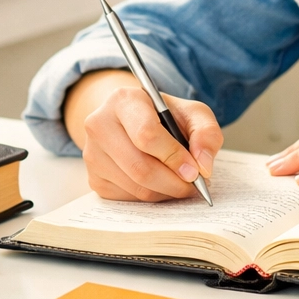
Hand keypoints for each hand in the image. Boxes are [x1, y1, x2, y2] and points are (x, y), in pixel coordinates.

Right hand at [66, 70, 222, 200]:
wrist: (132, 120)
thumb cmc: (164, 116)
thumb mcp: (192, 113)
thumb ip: (206, 133)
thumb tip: (203, 165)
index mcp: (124, 100)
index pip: (146, 135)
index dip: (173, 156)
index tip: (195, 170)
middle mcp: (100, 125)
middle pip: (140, 167)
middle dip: (173, 182)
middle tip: (194, 185)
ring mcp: (92, 154)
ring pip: (135, 187)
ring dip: (166, 192)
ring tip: (182, 183)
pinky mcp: (94, 178)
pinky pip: (127, 198)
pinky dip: (152, 197)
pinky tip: (162, 184)